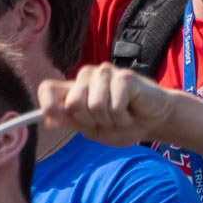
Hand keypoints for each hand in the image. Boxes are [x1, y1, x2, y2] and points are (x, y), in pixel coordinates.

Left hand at [37, 63, 175, 147]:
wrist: (156, 121)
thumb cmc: (124, 124)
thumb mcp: (93, 129)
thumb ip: (72, 122)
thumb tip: (48, 120)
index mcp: (76, 88)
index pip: (48, 88)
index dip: (46, 105)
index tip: (54, 121)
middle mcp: (88, 76)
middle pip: (73, 103)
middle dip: (90, 121)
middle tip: (107, 120)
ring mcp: (106, 73)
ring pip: (94, 106)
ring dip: (109, 121)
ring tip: (121, 117)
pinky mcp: (124, 77)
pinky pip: (113, 106)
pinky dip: (122, 118)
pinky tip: (131, 112)